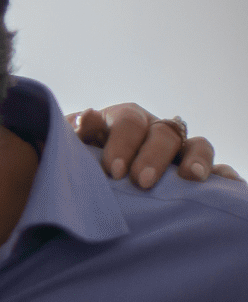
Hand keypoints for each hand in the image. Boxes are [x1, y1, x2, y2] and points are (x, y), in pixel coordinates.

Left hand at [68, 104, 239, 187]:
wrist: (88, 174)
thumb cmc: (80, 158)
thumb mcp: (74, 145)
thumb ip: (79, 133)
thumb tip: (88, 116)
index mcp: (126, 120)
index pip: (130, 122)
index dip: (123, 143)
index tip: (112, 170)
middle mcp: (156, 130)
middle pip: (164, 134)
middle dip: (154, 157)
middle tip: (141, 182)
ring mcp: (178, 151)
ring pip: (197, 145)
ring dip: (197, 160)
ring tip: (192, 178)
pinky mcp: (195, 170)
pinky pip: (217, 170)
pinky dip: (224, 175)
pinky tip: (227, 185)